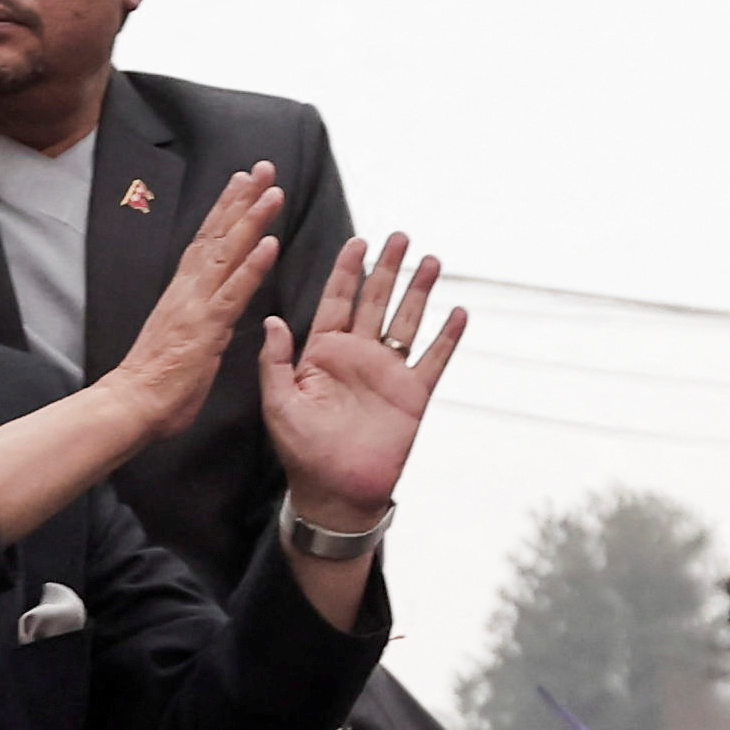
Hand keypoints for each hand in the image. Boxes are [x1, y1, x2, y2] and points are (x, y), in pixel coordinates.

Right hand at [102, 166, 287, 440]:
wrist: (131, 404)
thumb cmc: (156, 383)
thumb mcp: (182, 341)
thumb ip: (199, 320)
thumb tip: (213, 312)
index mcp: (183, 293)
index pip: (206, 241)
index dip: (226, 210)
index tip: (242, 182)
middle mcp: (188, 290)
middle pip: (217, 234)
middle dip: (241, 198)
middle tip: (262, 167)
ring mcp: (197, 305)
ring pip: (227, 253)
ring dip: (251, 220)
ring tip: (272, 190)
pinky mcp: (207, 327)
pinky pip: (234, 292)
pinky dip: (252, 266)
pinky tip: (269, 243)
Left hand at [264, 233, 466, 530]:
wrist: (336, 491)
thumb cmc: (302, 451)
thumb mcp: (278, 404)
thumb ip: (275, 361)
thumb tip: (271, 320)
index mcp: (323, 353)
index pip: (336, 300)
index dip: (347, 271)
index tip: (358, 242)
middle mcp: (358, 356)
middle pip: (375, 302)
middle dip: (387, 269)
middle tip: (399, 238)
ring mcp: (387, 374)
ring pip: (406, 322)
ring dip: (419, 292)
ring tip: (431, 261)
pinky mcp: (412, 396)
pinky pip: (433, 360)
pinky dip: (447, 337)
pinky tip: (458, 313)